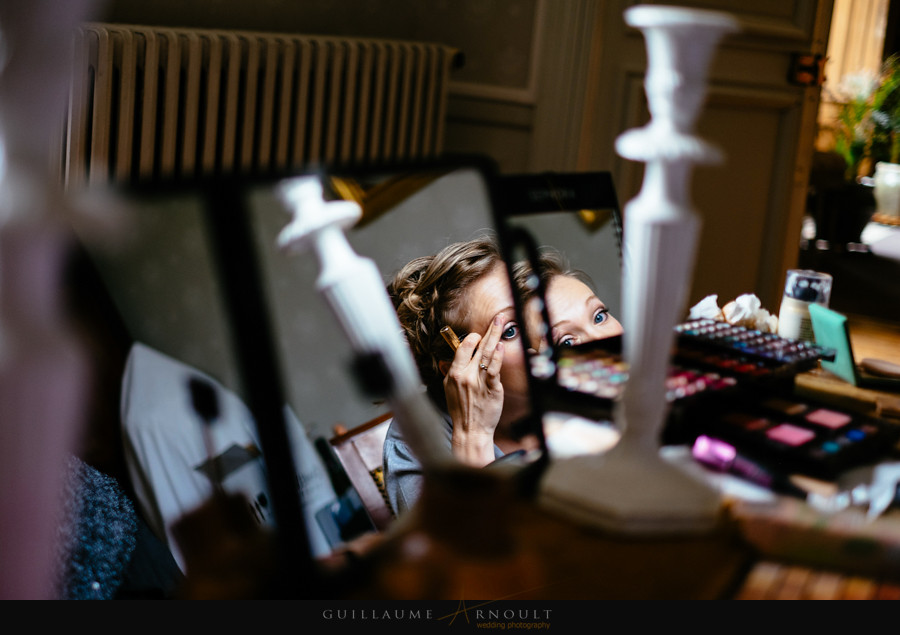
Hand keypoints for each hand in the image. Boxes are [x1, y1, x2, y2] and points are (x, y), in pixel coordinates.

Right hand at [444, 313, 506, 466]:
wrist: (470, 430)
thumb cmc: (462, 412)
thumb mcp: (449, 390)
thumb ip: (451, 374)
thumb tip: (447, 362)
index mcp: (454, 373)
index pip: (463, 348)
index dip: (473, 338)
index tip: (479, 334)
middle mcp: (465, 375)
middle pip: (478, 346)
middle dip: (488, 329)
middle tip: (498, 317)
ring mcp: (479, 381)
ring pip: (487, 353)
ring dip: (495, 335)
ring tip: (502, 323)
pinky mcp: (491, 388)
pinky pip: (494, 369)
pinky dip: (498, 356)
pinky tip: (501, 346)